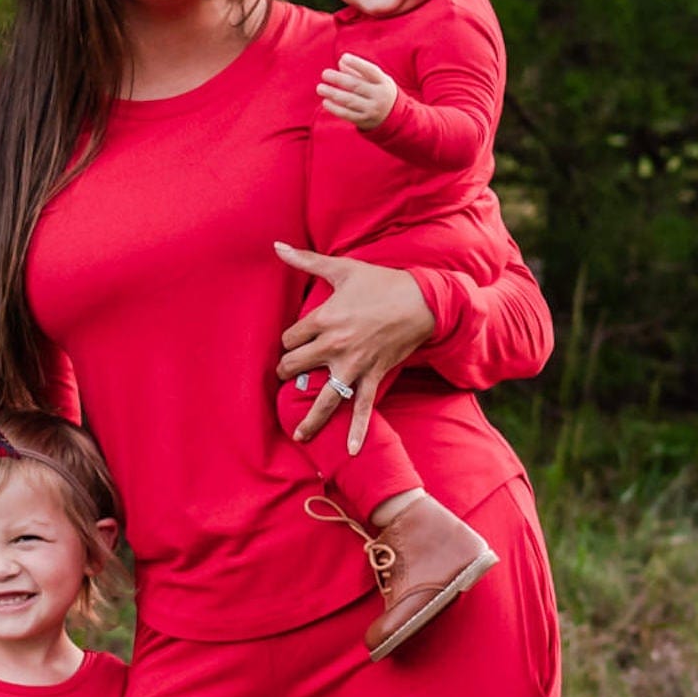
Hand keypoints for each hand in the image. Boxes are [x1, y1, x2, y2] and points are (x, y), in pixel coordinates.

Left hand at [273, 246, 436, 454]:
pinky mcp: (373, 377)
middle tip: (290, 375)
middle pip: (294, 368)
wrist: (421, 301)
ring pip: (322, 398)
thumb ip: (305, 260)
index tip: (295, 342)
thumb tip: (276, 245)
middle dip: (289, 372)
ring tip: (299, 434)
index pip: (289, 340)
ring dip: (309, 418)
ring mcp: (353, 366)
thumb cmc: (379, 283)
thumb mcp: (342, 269)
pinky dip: (358, 430)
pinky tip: (353, 450)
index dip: (289, 343)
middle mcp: (334, 346)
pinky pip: (362, 408)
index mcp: (322, 320)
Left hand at [317, 53, 398, 131]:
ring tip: (320, 88)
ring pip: (350, 101)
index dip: (357, 63)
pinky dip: (335, 108)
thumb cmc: (379, 91)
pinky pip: (347, 114)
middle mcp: (379, 96)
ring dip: (333, 94)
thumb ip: (359, 71)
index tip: (343, 57)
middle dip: (339, 79)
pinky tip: (326, 102)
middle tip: (324, 74)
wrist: (393, 117)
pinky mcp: (364, 121)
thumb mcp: (375, 80)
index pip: (370, 71)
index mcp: (383, 82)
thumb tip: (341, 62)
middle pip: (356, 86)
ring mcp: (372, 110)